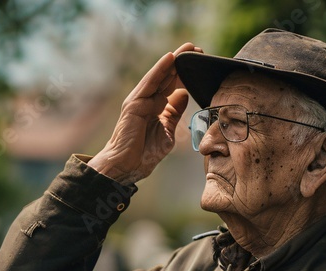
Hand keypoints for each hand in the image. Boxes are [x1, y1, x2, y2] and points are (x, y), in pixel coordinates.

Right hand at [88, 43, 201, 184]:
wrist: (126, 167)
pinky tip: (170, 58)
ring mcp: (139, 101)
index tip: (200, 63)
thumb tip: (184, 94)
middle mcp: (147, 100)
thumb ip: (174, 113)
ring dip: (173, 61)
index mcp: (156, 107)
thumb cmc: (143, 154)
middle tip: (197, 48)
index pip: (172, 85)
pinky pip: (149, 84)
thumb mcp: (167, 131)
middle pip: (166, 76)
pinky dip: (159, 70)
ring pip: (159, 76)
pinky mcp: (134, 104)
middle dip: (182, 62)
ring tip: (188, 48)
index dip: (185, 74)